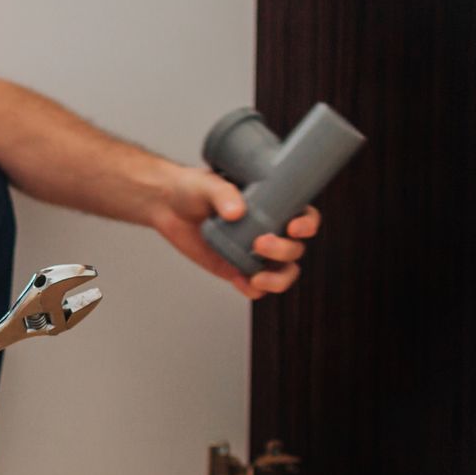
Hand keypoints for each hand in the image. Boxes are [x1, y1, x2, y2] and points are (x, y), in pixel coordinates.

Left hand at [147, 166, 321, 299]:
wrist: (168, 207)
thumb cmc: (193, 188)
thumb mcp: (207, 184)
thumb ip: (222, 194)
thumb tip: (237, 212)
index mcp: (273, 204)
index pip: (304, 216)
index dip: (307, 224)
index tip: (294, 227)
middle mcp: (270, 229)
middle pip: (295, 249)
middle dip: (284, 251)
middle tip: (259, 244)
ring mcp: (255, 252)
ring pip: (283, 273)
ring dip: (277, 279)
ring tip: (256, 278)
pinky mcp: (237, 268)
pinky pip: (256, 287)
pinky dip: (253, 290)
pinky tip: (239, 281)